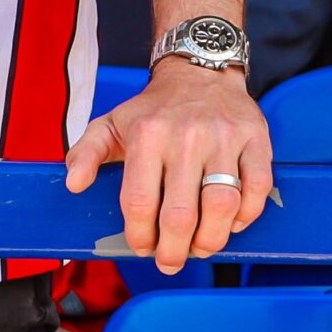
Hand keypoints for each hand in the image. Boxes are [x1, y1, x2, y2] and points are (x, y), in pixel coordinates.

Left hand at [65, 60, 272, 273]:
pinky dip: (246, 216)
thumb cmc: (153, 109)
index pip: (139, 201)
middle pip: (180, 214)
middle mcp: (185, 136)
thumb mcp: (111, 123)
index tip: (142, 247)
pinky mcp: (255, 139)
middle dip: (174, 250)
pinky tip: (230, 223)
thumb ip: (86, 152)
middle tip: (171, 261)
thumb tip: (73, 184)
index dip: (139, 235)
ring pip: (222, 206)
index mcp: (146, 134)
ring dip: (211, 240)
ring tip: (200, 247)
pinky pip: (257, 189)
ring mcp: (223, 138)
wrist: (198, 70)